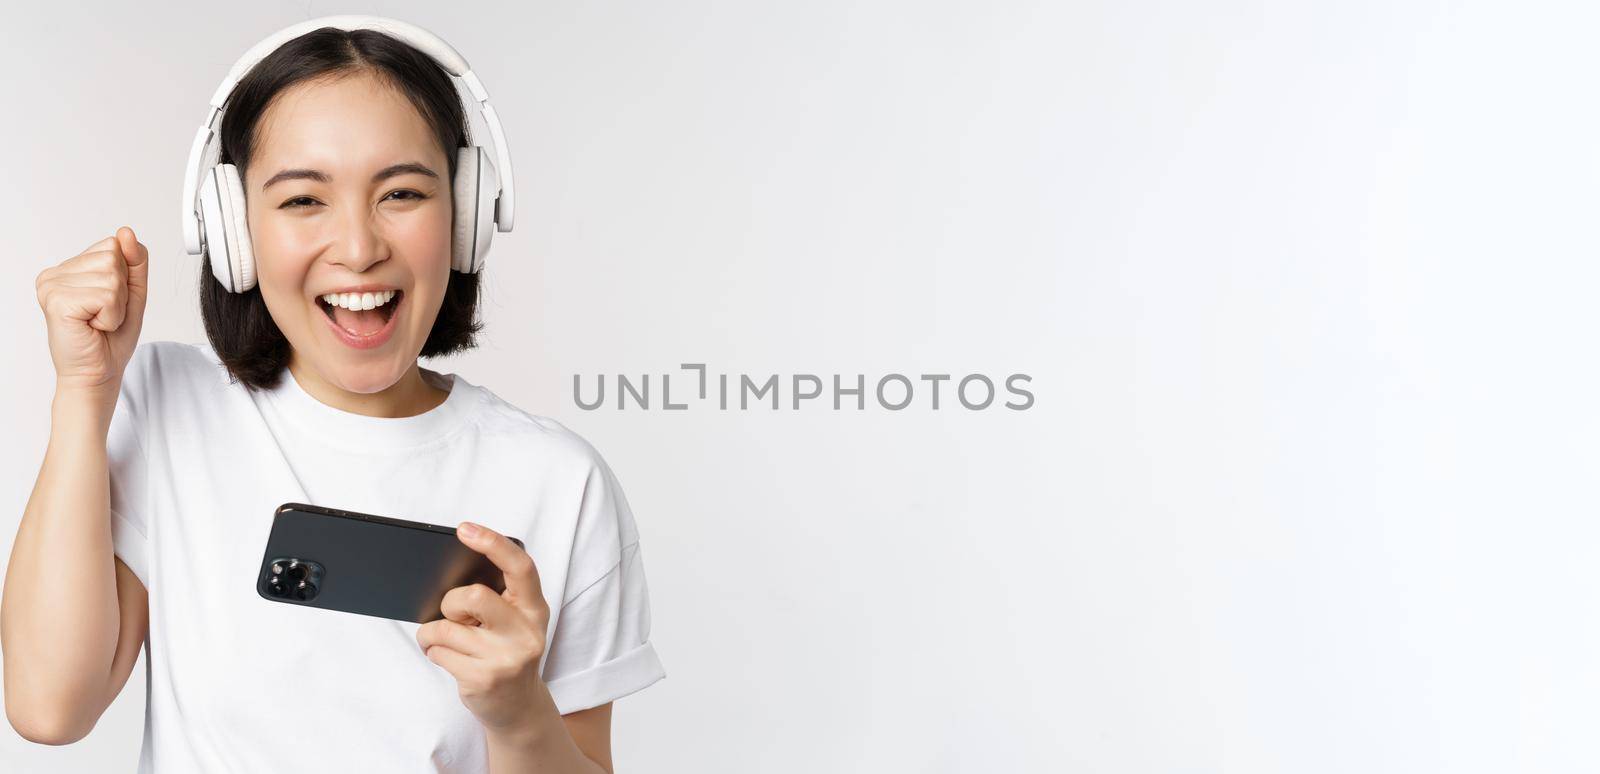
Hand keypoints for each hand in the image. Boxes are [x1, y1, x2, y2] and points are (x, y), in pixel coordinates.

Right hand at [35, 226, 149, 392]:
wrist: (98, 373)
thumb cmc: (111, 338)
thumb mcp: (132, 292)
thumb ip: (134, 261)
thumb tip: (126, 232)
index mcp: (69, 268)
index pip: (112, 245)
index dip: (124, 277)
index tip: (109, 302)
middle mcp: (55, 274)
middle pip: (112, 257)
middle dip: (121, 292)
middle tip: (104, 315)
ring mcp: (52, 286)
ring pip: (111, 276)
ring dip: (116, 306)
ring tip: (98, 322)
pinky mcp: (57, 301)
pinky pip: (106, 295)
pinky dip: (111, 316)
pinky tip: (93, 327)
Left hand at [416, 522, 551, 733]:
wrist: (517, 708)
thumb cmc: (507, 652)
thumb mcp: (514, 622)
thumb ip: (496, 598)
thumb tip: (449, 575)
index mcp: (534, 609)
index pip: (520, 567)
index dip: (493, 543)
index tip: (465, 529)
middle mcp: (526, 632)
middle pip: (473, 596)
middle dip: (451, 603)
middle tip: (455, 614)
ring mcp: (505, 658)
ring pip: (446, 627)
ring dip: (434, 633)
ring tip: (446, 641)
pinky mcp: (482, 679)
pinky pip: (438, 652)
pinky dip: (433, 651)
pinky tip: (450, 658)